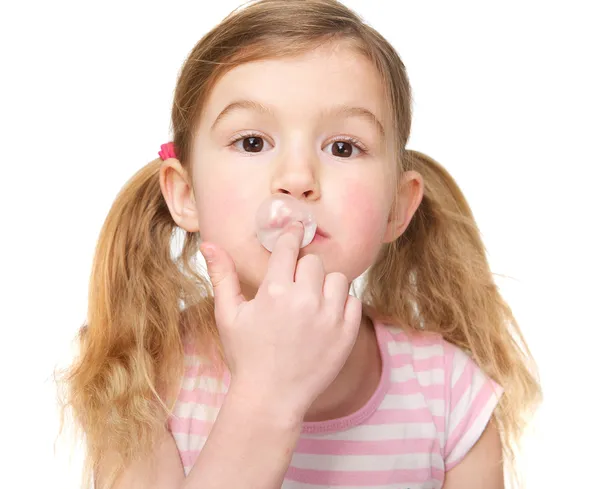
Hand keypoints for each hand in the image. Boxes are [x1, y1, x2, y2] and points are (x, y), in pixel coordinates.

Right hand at [200, 222, 362, 419]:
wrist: (271, 398)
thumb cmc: (246, 355)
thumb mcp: (228, 316)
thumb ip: (222, 276)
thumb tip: (208, 242)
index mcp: (273, 291)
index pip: (288, 246)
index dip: (291, 234)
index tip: (295, 228)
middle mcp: (304, 300)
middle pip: (314, 262)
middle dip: (303, 270)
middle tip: (294, 288)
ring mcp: (329, 317)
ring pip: (337, 278)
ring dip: (325, 286)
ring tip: (310, 304)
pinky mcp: (347, 333)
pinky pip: (353, 301)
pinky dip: (342, 305)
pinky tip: (324, 319)